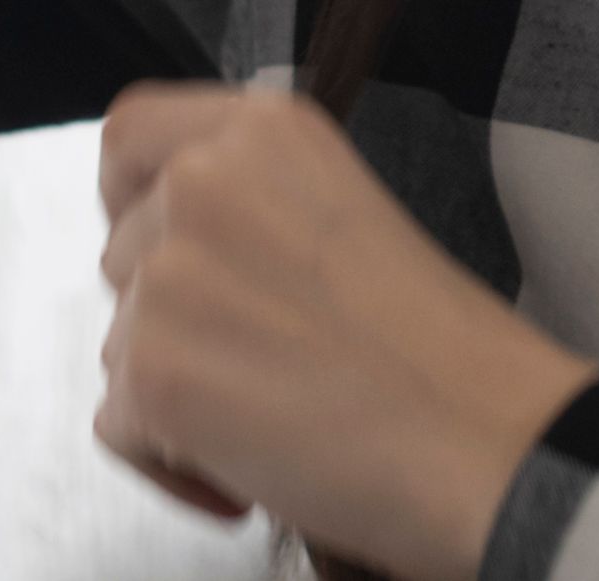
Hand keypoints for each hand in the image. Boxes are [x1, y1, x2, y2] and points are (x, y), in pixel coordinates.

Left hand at [94, 84, 598, 579]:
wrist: (481, 435)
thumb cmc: (437, 347)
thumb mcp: (342, 209)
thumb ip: (252, 204)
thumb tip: (179, 250)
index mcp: (263, 130)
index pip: (129, 134)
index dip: (131, 197)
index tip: (165, 248)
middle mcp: (204, 180)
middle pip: (122, 249)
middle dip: (169, 314)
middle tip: (250, 359)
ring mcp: (170, 272)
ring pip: (119, 341)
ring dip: (172, 388)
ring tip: (265, 415)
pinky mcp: (152, 367)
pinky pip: (118, 425)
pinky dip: (171, 460)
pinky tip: (248, 468)